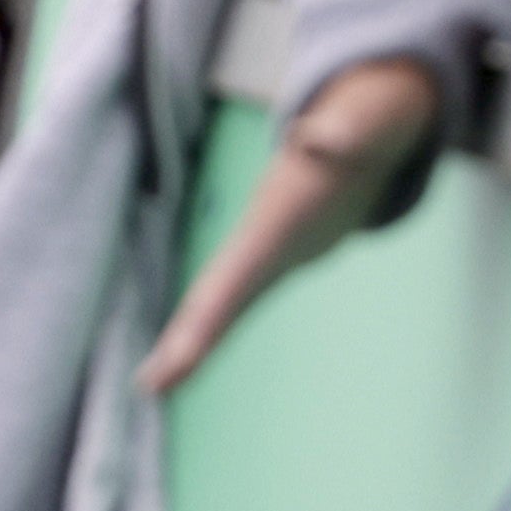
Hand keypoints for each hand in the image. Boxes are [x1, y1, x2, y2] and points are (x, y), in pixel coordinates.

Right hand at [141, 48, 448, 390]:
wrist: (360, 122)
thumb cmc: (363, 124)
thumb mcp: (363, 125)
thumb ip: (345, 131)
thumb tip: (318, 136)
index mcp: (275, 218)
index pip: (232, 278)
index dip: (205, 321)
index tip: (175, 362)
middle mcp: (257, 237)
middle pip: (211, 296)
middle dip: (181, 341)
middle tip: (147, 388)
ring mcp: (261, 250)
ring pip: (214, 303)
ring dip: (185, 344)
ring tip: (151, 388)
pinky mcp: (271, 261)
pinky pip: (235, 305)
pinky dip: (204, 336)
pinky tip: (181, 365)